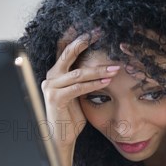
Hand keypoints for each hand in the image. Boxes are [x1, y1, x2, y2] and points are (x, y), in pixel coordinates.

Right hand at [42, 29, 119, 150]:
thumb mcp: (78, 94)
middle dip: (84, 42)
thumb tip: (100, 68)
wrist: (61, 136)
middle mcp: (51, 76)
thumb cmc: (71, 116)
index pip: (64, 49)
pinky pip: (77, 88)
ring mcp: (51, 86)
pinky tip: (106, 81)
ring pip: (77, 73)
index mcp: (56, 73)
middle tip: (99, 33)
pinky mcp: (55, 98)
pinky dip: (93, 84)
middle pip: (68, 54)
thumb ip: (82, 80)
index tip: (92, 29)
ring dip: (98, 70)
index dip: (76, 37)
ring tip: (115, 68)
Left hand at [120, 30, 165, 141]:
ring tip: (122, 47)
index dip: (156, 36)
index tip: (139, 29)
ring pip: (160, 59)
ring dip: (140, 52)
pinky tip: (131, 69)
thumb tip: (163, 77)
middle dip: (146, 37)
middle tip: (129, 28)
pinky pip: (161, 77)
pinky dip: (145, 72)